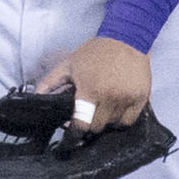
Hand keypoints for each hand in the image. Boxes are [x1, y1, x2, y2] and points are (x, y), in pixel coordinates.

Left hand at [35, 36, 150, 130]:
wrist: (126, 38)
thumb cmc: (95, 51)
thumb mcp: (69, 64)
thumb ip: (51, 82)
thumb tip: (36, 97)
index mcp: (91, 91)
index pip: (81, 124)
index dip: (73, 135)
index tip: (69, 140)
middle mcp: (110, 98)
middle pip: (97, 127)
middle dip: (88, 126)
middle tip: (85, 118)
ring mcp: (128, 99)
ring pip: (114, 126)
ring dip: (105, 122)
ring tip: (100, 111)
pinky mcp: (141, 98)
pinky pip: (129, 121)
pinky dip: (121, 120)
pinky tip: (114, 111)